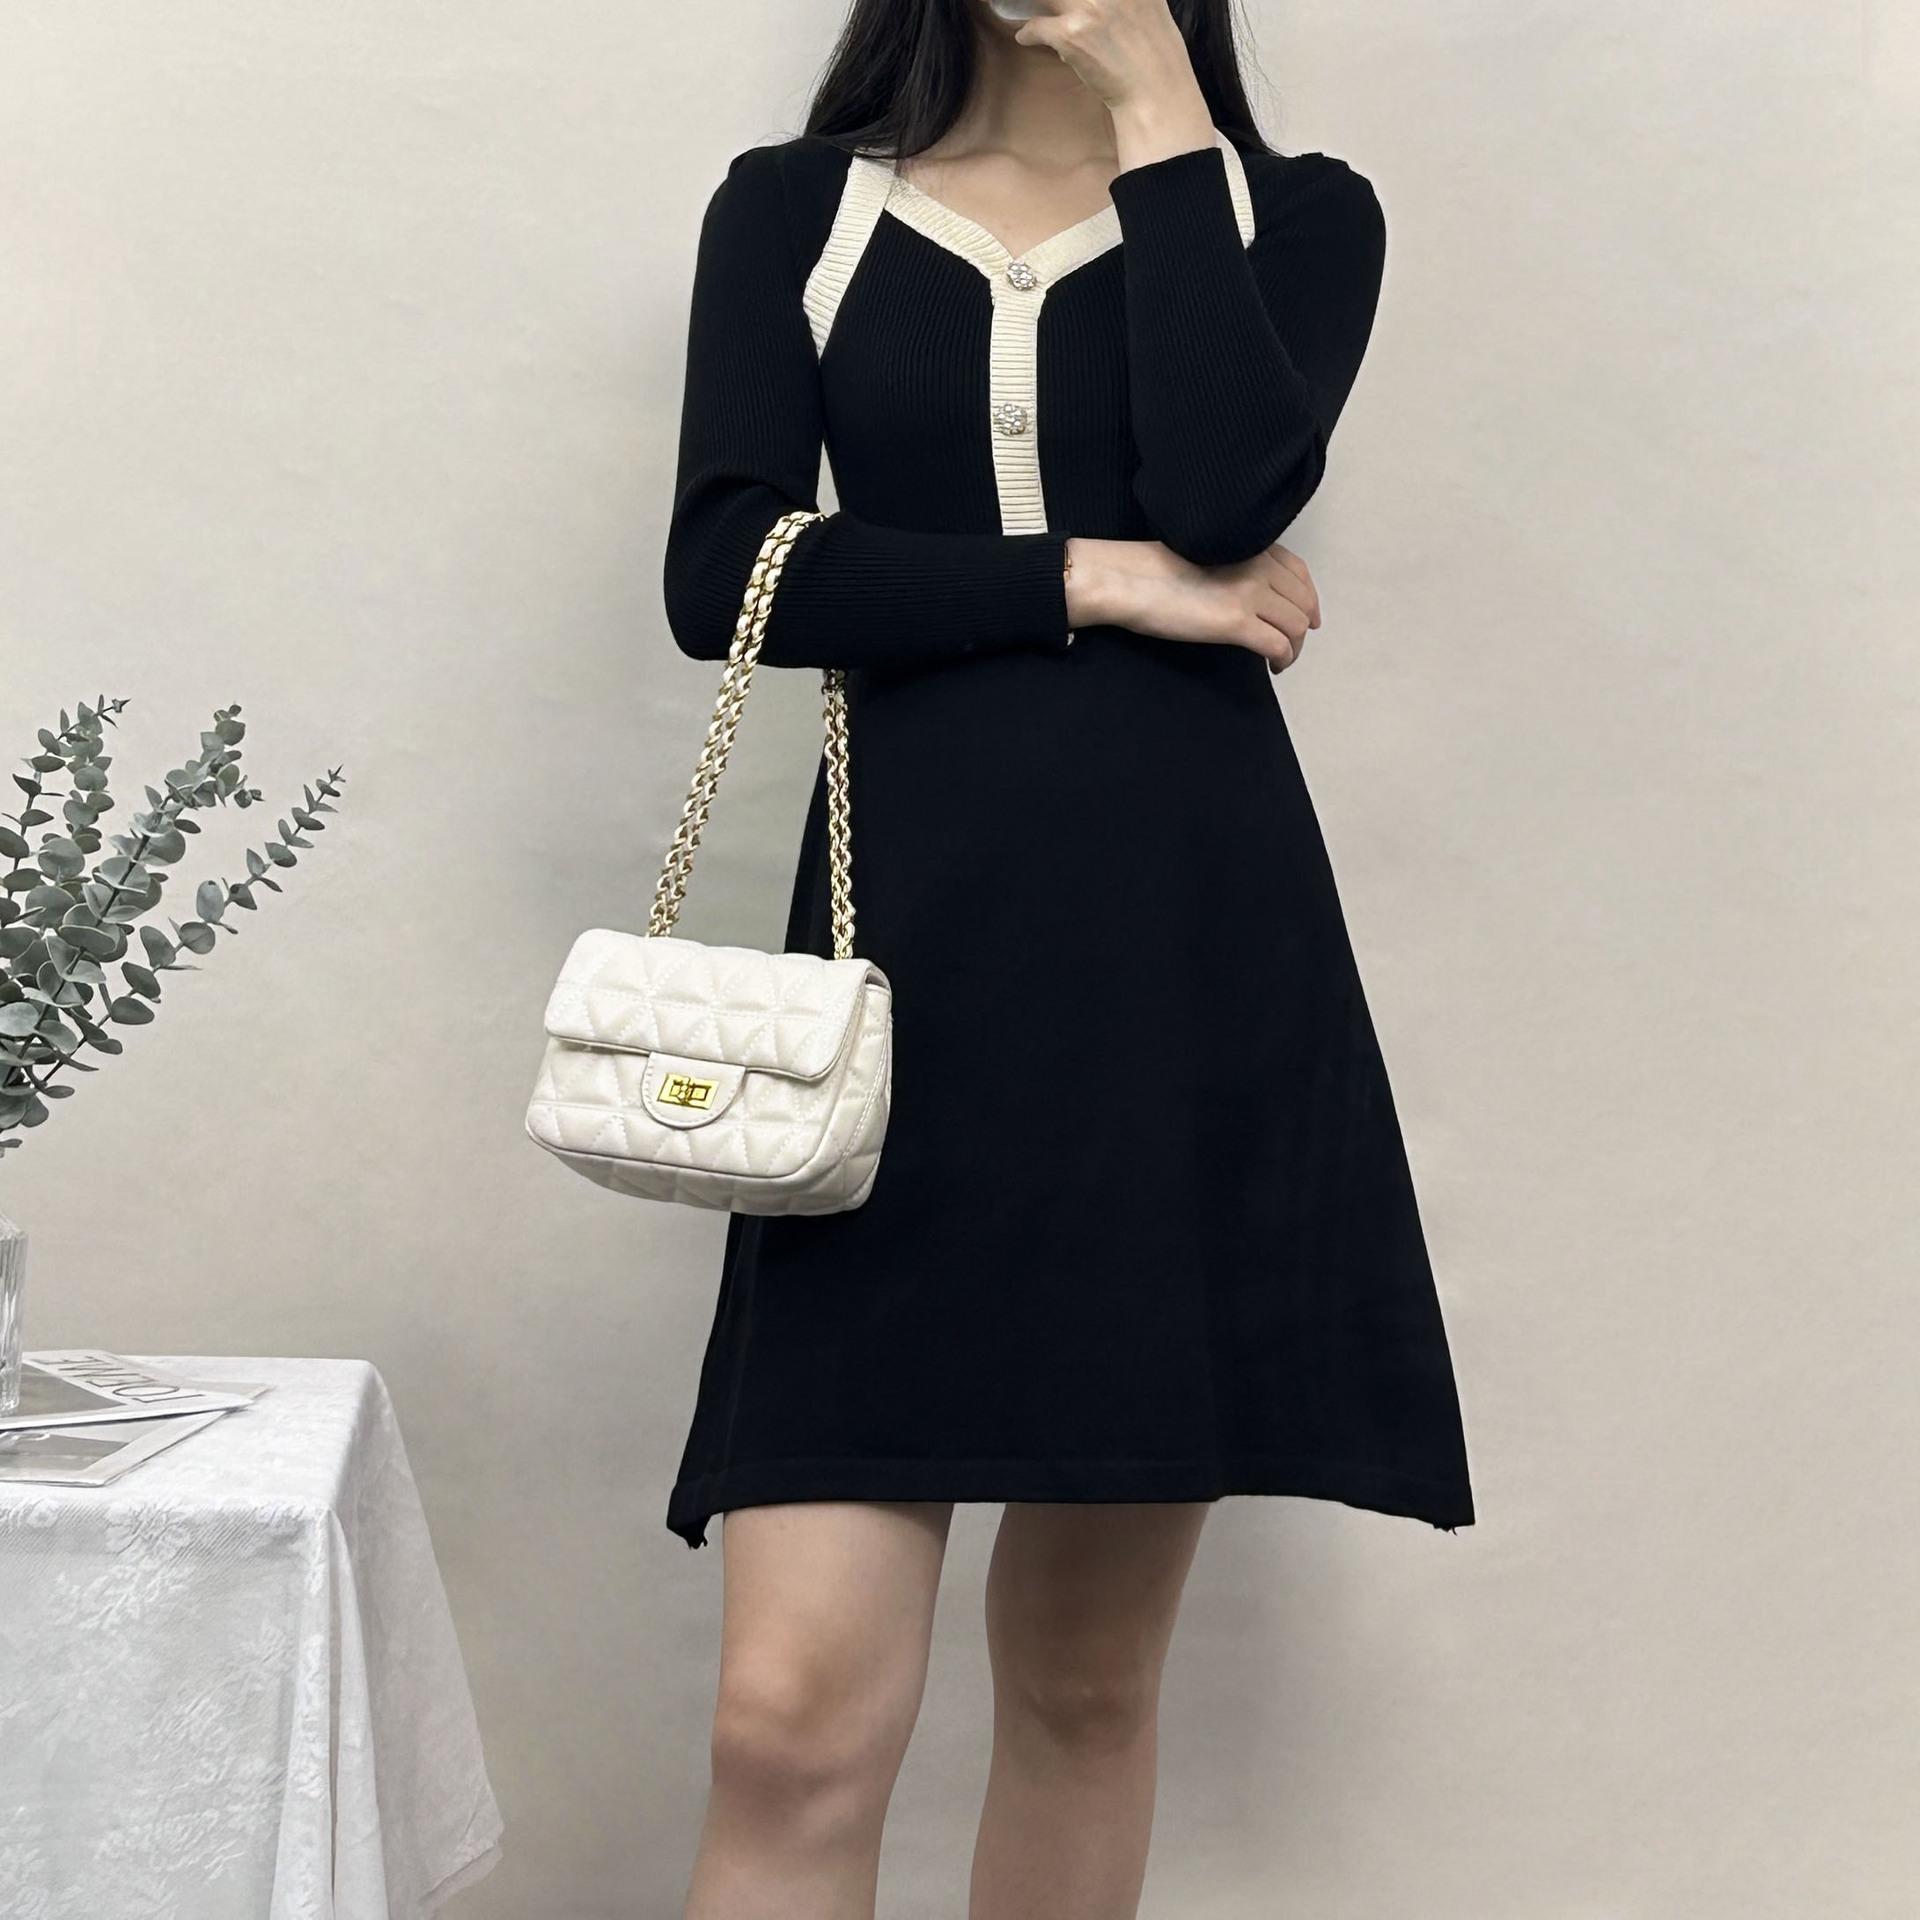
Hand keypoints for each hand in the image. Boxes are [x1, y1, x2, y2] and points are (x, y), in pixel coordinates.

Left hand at [1012, 1, 1214, 166]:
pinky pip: (1035, 25)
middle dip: (1054, 1)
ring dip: (1032, 4)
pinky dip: (1029, 32)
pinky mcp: (1072, 34)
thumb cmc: (1152, 51)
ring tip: (1024, 9)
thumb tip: (1089, 1)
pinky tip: (1027, 37)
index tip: (1065, 2)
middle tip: (1051, 7)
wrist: (1153, 90)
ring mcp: (1088, 7)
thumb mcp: (1146, 3)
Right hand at [1065, 538, 1322, 673]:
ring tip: (1280, 660)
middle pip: (1303, 602)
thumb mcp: (1204, 553)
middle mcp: (1258, 566)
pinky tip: (1272, 666)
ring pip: (1296, 626)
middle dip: (1302, 628)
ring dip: (1294, 648)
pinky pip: (1279, 645)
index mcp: (1250, 546)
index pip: (1299, 572)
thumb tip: (1246, 593)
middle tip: (1291, 646)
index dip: (1308, 597)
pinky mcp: (1237, 622)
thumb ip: (1234, 565)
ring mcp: (1250, 593)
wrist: (1127, 579)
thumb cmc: (1150, 569)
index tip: (1307, 616)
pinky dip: (1283, 659)